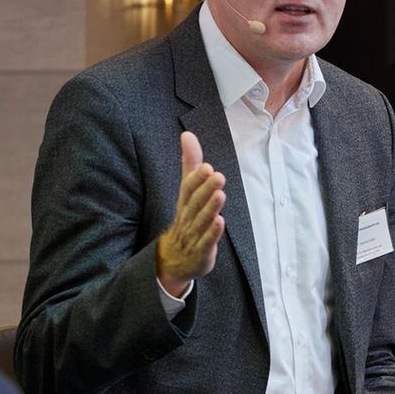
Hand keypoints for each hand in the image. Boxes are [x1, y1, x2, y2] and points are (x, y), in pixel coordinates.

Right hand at [156, 132, 225, 295]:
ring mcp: (193, 235)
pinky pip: (206, 241)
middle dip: (205, 190)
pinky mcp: (201, 251)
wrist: (174, 259)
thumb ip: (190, 164)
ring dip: (210, 208)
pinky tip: (220, 222)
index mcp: (184, 203)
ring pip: (201, 221)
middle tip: (217, 176)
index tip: (206, 167)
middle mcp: (187, 217)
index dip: (196, 179)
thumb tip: (187, 135)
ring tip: (220, 194)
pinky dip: (212, 233)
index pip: (187, 189)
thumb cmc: (186, 219)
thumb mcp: (187, 191)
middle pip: (195, 203)